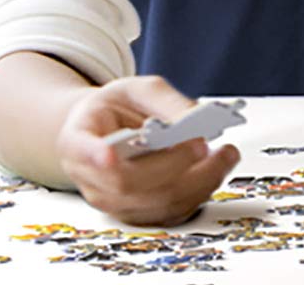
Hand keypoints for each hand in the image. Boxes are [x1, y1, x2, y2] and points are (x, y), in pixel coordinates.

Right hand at [55, 76, 240, 225]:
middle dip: (173, 163)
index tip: (108, 154)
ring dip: (198, 181)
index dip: (94, 155)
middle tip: (203, 143)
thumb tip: (196, 117)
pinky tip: (216, 169)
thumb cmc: (118, 109)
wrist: (108, 130)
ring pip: (156, 203)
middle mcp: (90, 177)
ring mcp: (113, 201)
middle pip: (128, 182)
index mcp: (77, 139)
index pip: (81, 151)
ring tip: (225, 154)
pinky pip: (172, 213)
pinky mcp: (138, 214)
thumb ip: (165, 100)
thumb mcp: (137, 89)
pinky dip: (201, 192)